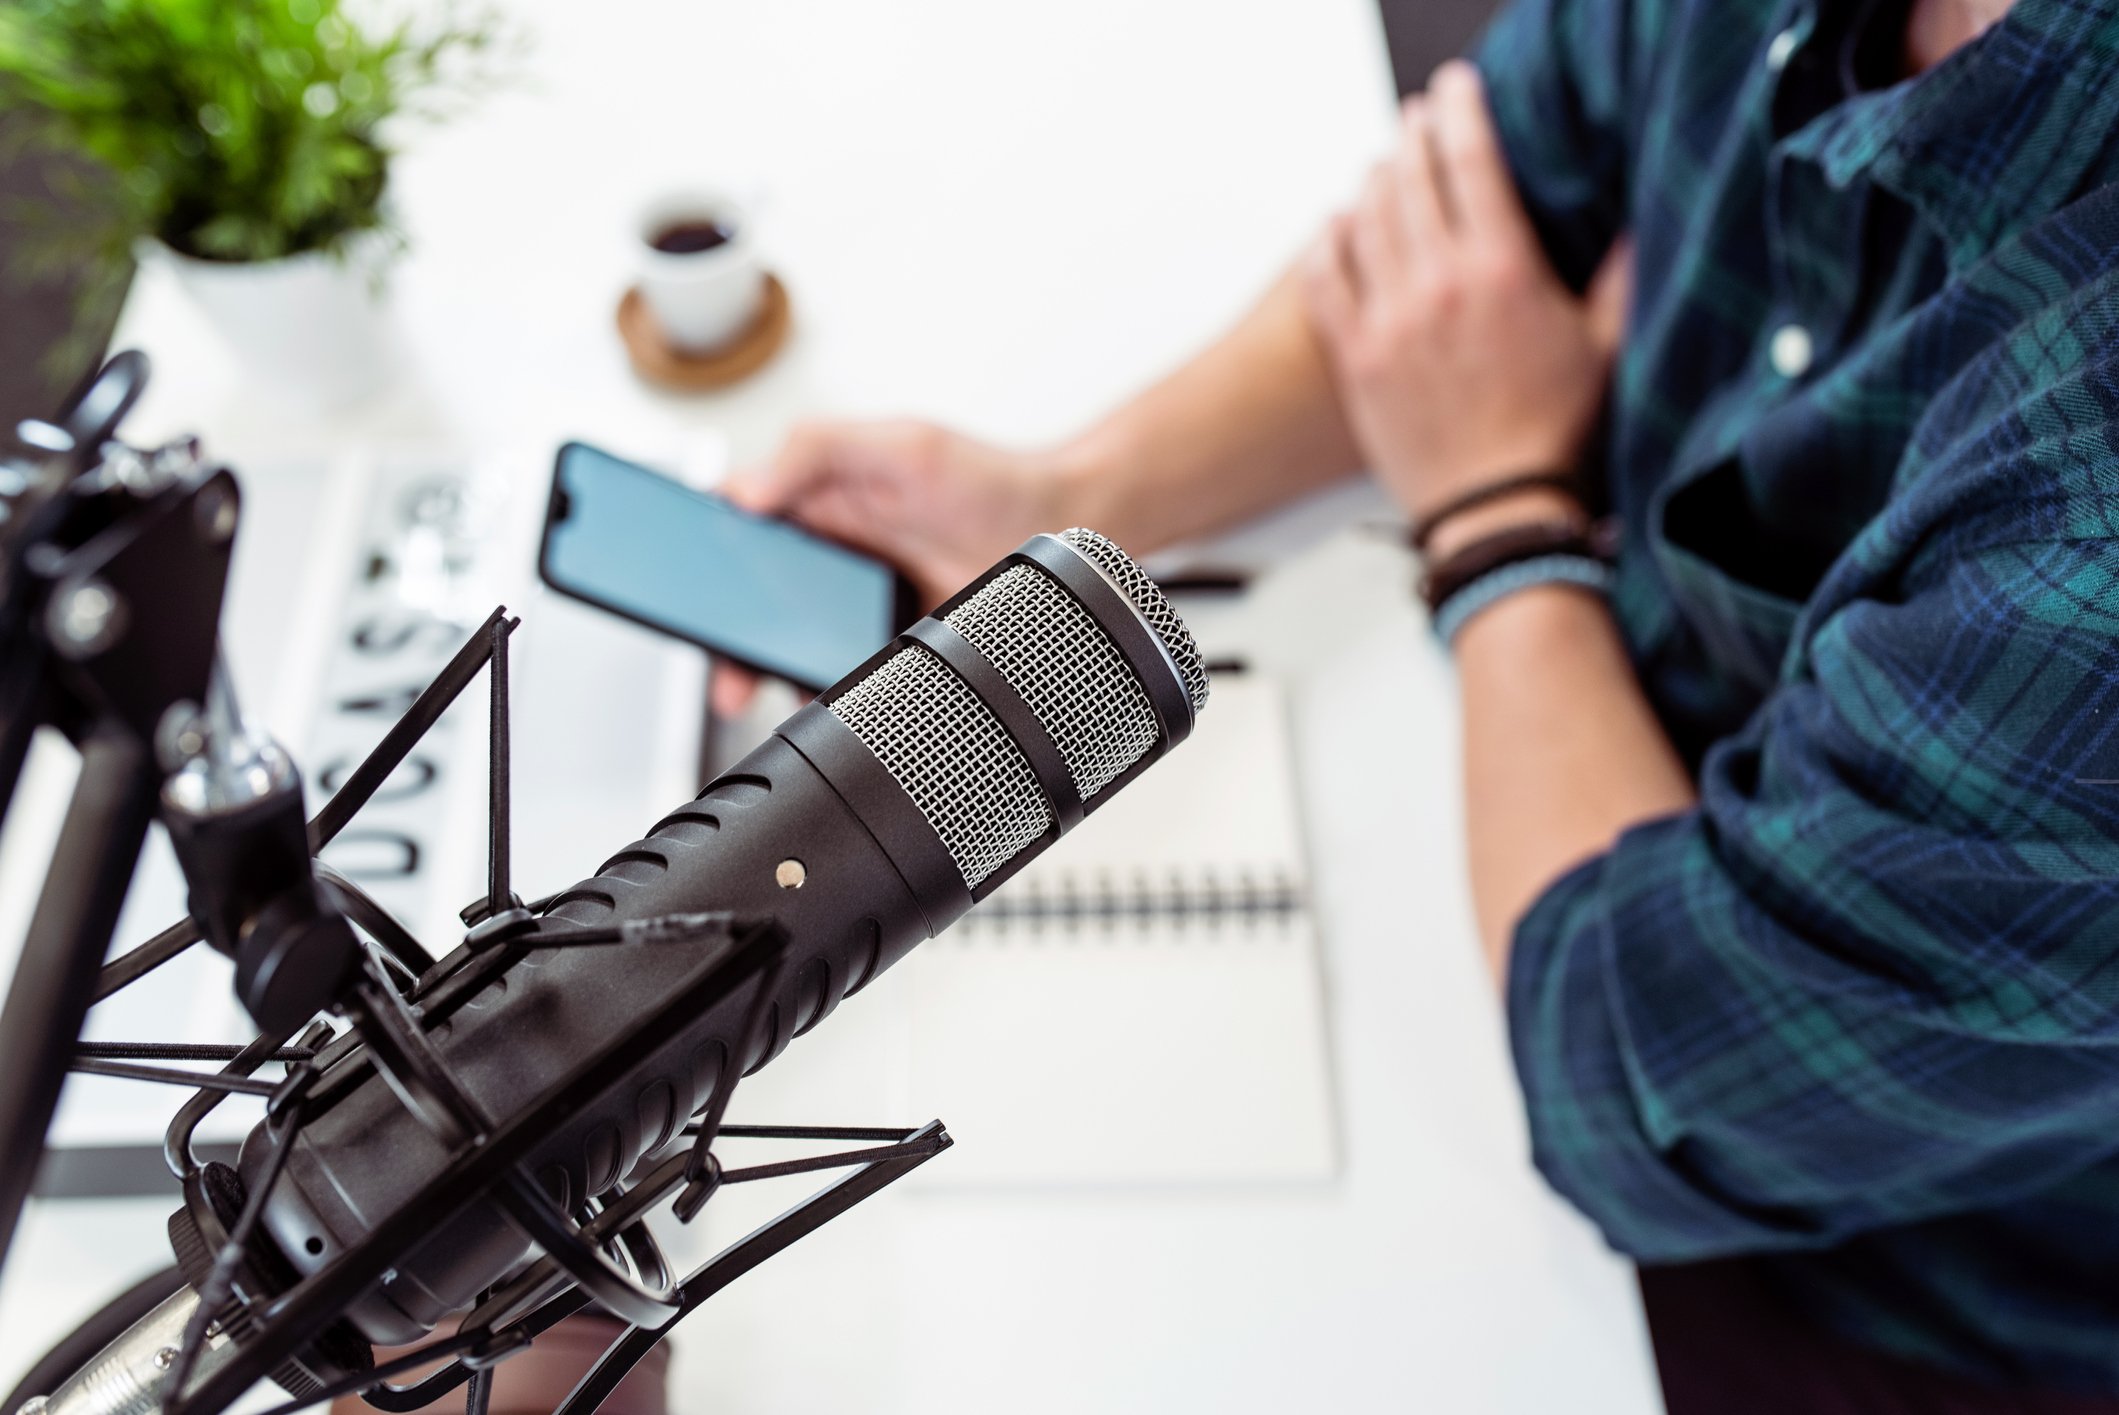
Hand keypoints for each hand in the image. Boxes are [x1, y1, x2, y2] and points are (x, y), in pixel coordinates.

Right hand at [710, 420, 1062, 715]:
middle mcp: (827, 557)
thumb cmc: (985, 475)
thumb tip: (744, 490)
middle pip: (750, 602)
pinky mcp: (886, 647)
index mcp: (815, 500)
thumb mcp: (899, 444)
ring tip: (760, 692)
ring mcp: (854, 606)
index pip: (733, 527)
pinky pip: (840, 677)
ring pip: (789, 646)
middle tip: (726, 669)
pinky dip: (821, 694)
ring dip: (769, 672)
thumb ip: (818, 449)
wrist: (1058, 529)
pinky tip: (816, 705)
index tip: (681, 588)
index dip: (699, 559)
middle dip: (727, 640)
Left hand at [1301, 60, 1630, 524]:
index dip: (1459, 111)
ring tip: (1385, 167)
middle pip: (1409, 178)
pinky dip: (1327, 241)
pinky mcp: (1355, 357)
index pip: (1470, 159)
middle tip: (1416, 119)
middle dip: (1412, 135)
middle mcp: (1437, 285)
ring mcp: (1388, 320)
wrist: (1496, 511)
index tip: (1454, 90)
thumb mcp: (1606, 347)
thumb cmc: (1552, 437)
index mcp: (1501, 271)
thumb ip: (1618, 278)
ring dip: (1373, 182)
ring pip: (1364, 218)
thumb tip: (1635, 226)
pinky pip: (1324, 278)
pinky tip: (1336, 227)